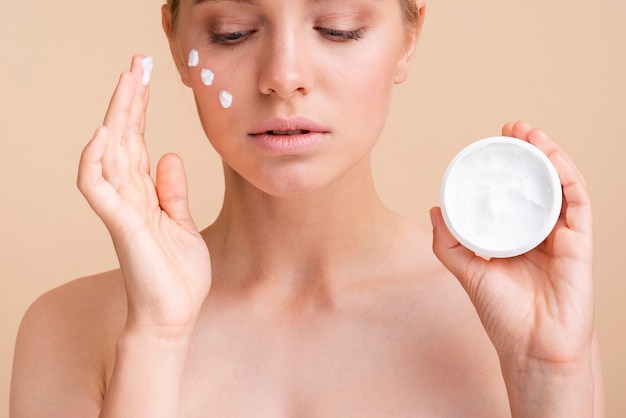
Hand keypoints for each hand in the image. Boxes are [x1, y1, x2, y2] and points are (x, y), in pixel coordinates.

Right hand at [77, 55, 210, 336]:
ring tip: (126, 82)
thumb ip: (172, 191)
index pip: (137, 143)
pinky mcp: (121, 226)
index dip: (139, 110)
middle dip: (128, 100)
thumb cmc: (176, 276)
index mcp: (145, 195)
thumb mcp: (182, 224)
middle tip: (136, 63)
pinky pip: (98, 188)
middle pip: (123, 139)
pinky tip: (106, 133)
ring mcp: (122, 210)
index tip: (144, 78)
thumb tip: (170, 156)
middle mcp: (129, 197)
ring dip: (116, 116)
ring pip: (109, 154)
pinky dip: (97, 160)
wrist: (173, 316)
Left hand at [431, 121, 593, 367]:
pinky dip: (566, 176)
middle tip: (511, 129)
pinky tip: (550, 156)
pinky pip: (577, 202)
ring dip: (547, 154)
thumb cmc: (503, 316)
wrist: (531, 348)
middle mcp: (542, 232)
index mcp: (517, 237)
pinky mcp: (581, 243)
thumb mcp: (468, 272)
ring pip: (560, 185)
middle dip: (527, 152)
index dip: (506, 167)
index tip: (491, 145)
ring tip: (529, 132)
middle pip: (538, 183)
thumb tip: (434, 209)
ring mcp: (563, 236)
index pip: (514, 193)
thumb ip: (450, 243)